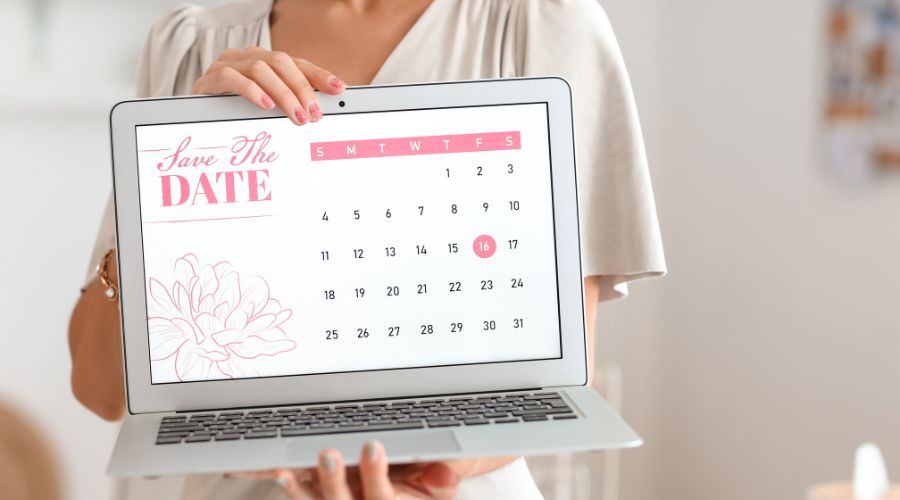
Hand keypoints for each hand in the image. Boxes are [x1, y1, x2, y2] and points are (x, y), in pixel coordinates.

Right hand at [192, 47, 345, 125]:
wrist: (194, 115)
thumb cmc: (235, 111)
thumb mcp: (267, 106)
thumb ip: (289, 103)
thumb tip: (318, 111)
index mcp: (265, 61)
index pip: (298, 63)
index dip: (319, 75)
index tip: (339, 88)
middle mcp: (247, 57)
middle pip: (281, 63)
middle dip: (302, 89)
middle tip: (313, 113)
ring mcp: (227, 64)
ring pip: (261, 69)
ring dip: (283, 94)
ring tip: (295, 115)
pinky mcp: (210, 78)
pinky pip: (231, 78)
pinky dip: (252, 91)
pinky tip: (265, 105)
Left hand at [228, 441, 459, 498]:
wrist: (405, 498)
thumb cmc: (420, 489)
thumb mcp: (438, 489)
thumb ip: (440, 480)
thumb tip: (445, 475)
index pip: (383, 497)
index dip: (375, 474)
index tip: (372, 447)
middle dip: (333, 481)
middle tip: (327, 453)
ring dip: (297, 490)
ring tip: (284, 471)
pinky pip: (301, 499)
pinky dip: (287, 487)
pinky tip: (274, 472)